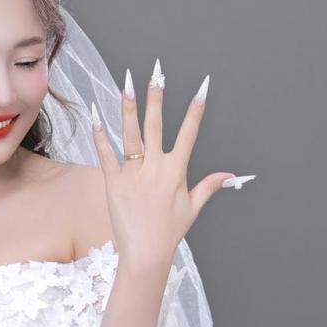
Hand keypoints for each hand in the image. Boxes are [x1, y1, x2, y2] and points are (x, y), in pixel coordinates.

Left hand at [90, 64, 244, 272]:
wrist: (145, 253)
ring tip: (125, 84)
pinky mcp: (113, 183)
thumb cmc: (169, 232)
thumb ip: (209, 186)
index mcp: (177, 171)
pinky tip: (95, 115)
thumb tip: (231, 175)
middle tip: (156, 73)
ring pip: (131, 135)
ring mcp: (134, 174)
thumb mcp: (192, 207)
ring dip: (128, 108)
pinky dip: (100, 136)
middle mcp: (156, 168)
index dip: (196, 109)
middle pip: (156, 125)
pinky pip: (105, 155)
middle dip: (157, 97)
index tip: (203, 87)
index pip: (190, 133)